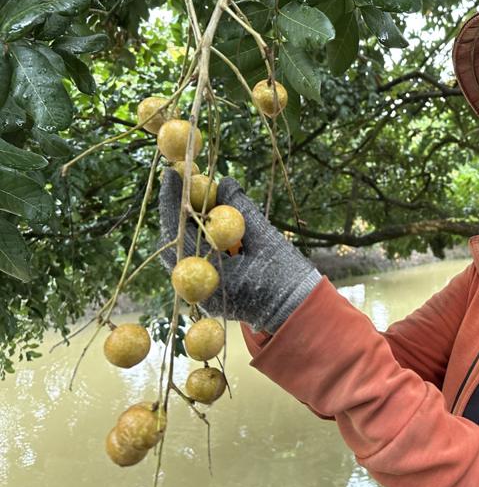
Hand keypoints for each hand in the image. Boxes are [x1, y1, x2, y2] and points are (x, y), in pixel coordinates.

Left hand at [158, 169, 321, 333]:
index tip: (172, 174)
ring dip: (187, 221)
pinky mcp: (210, 289)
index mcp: (210, 281)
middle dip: (176, 210)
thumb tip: (225, 182)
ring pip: (184, 250)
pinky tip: (208, 214)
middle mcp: (198, 291)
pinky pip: (196, 258)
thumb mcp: (266, 239)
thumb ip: (243, 210)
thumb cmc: (286, 278)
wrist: (297, 311)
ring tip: (195, 191)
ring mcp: (202, 293)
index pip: (178, 236)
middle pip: (174, 243)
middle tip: (182, 181)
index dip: (172, 203)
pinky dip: (200, 235)